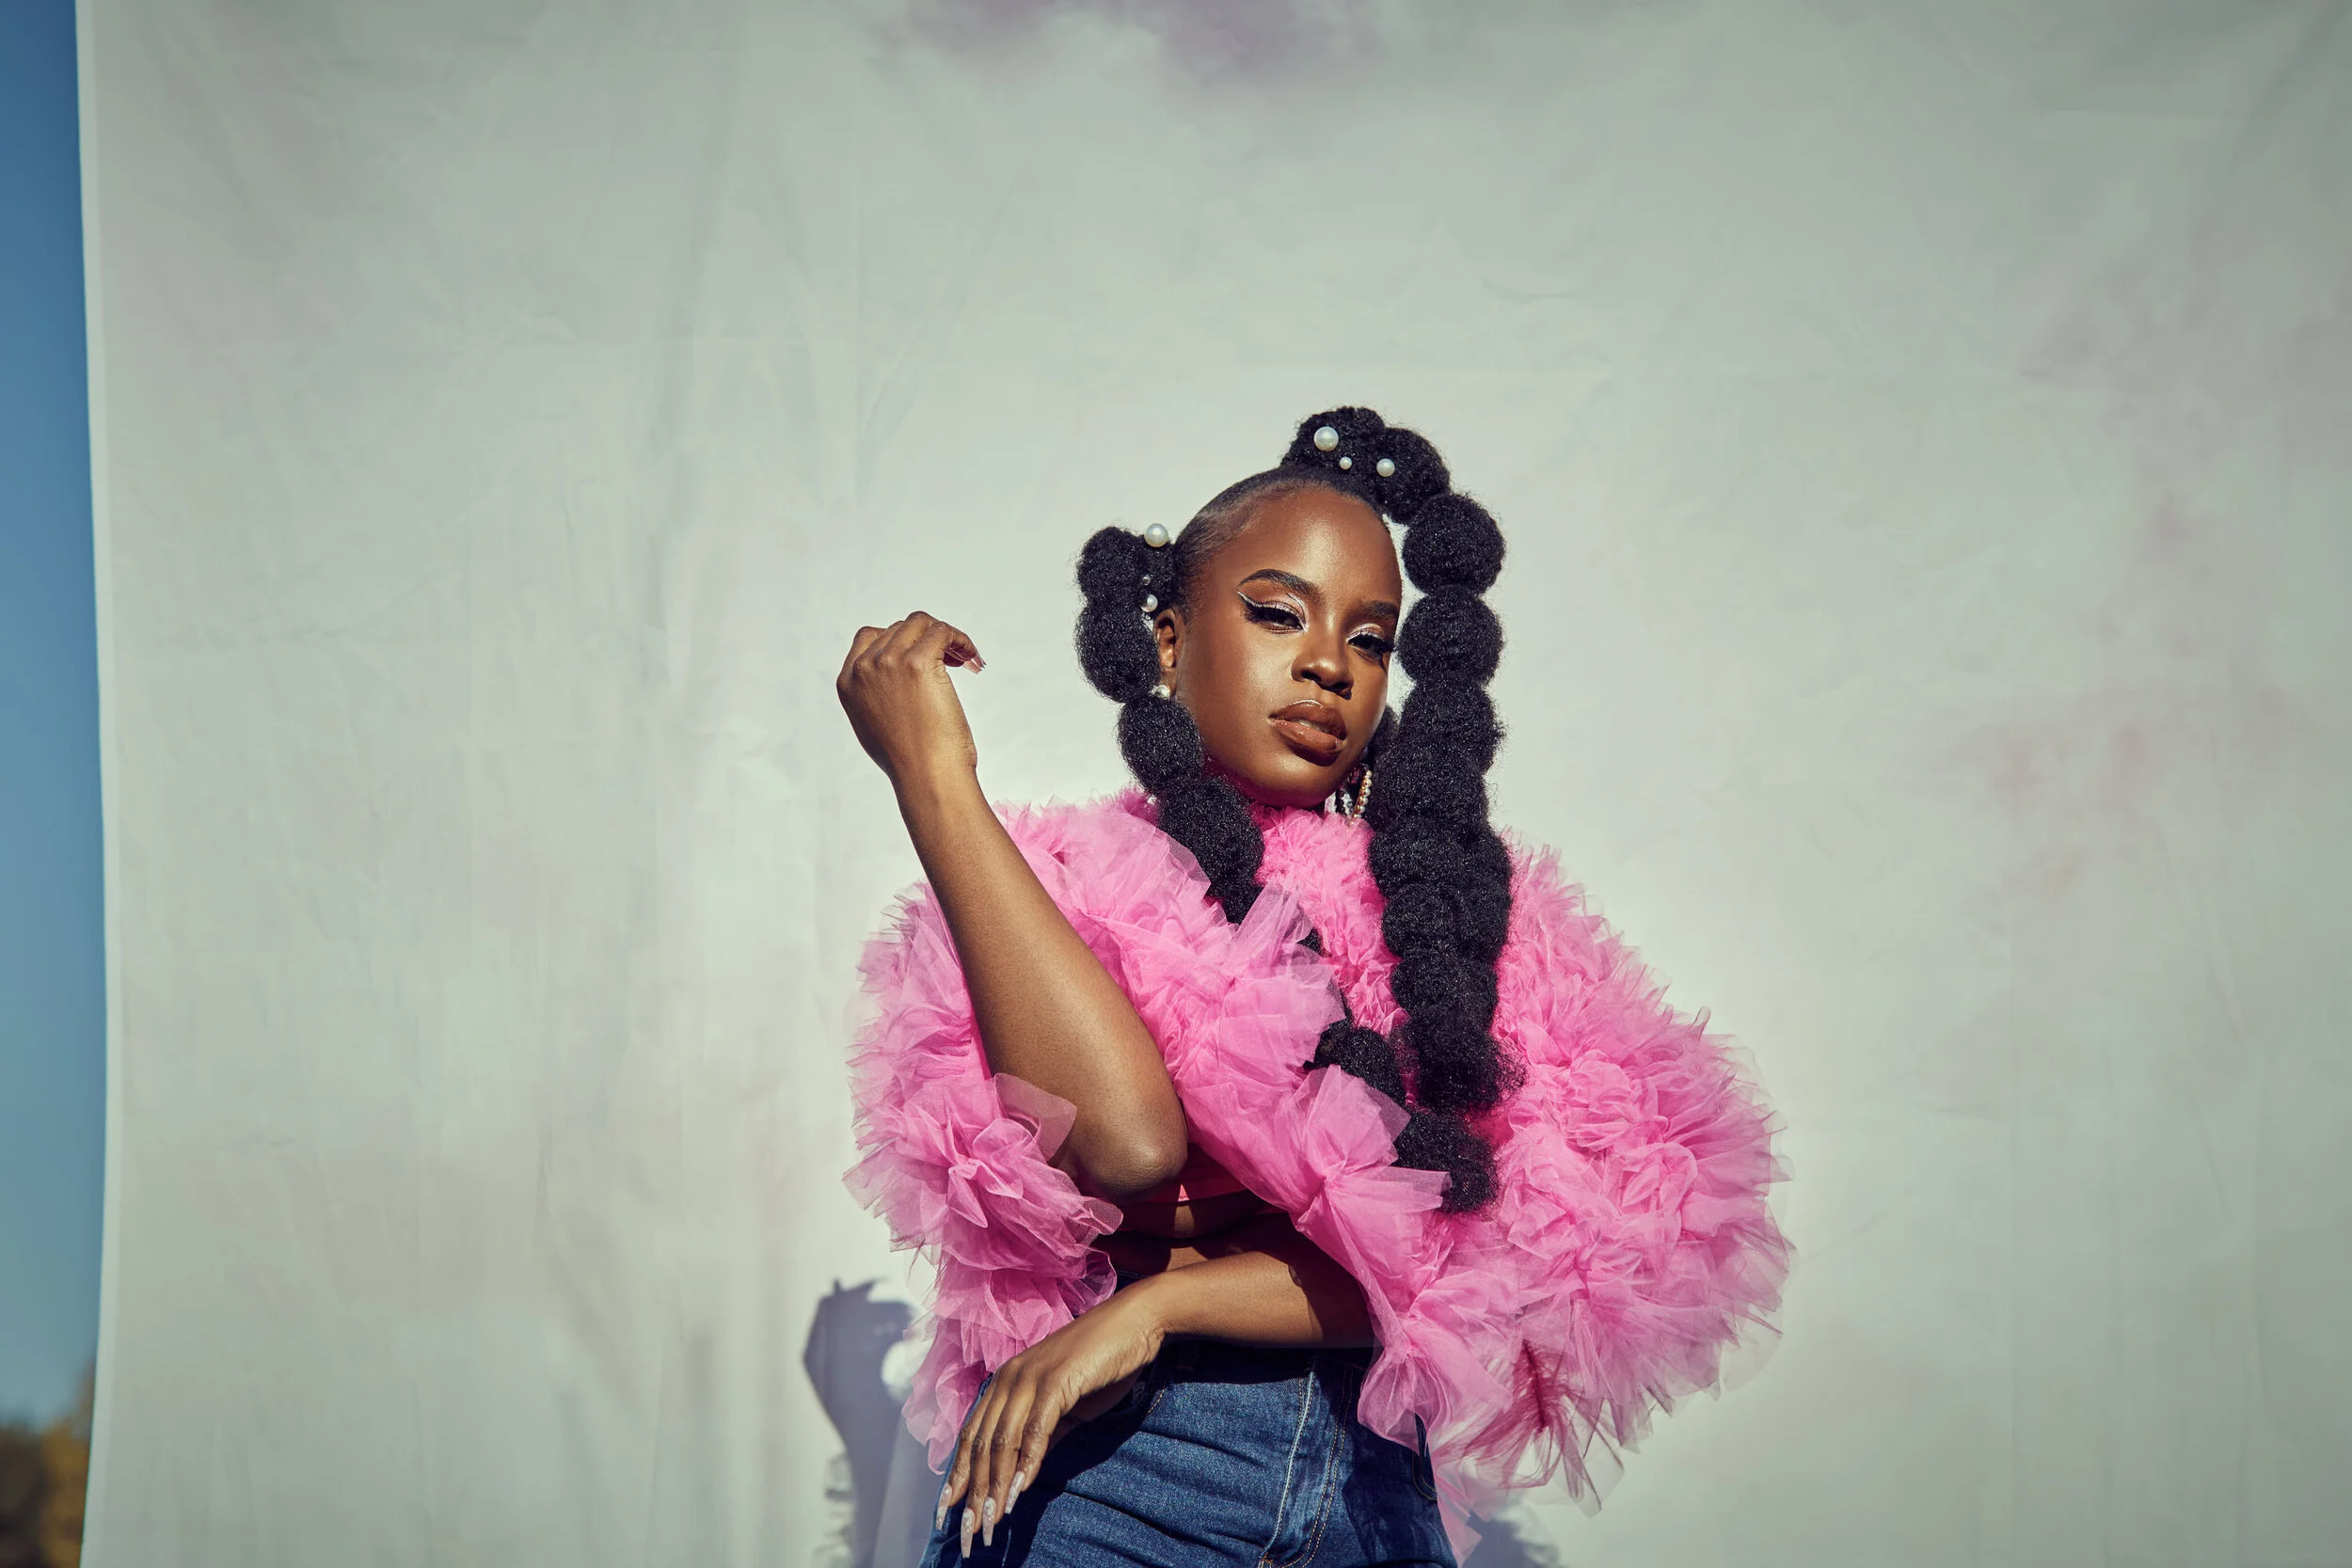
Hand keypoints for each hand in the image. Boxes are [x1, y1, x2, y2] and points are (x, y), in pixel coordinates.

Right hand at [836, 612, 985, 792]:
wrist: (926, 777)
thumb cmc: (909, 761)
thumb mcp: (875, 726)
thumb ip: (875, 696)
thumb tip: (894, 681)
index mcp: (848, 682)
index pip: (870, 636)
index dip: (901, 641)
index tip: (925, 657)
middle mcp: (864, 668)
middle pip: (900, 628)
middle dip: (928, 640)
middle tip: (953, 661)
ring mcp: (888, 663)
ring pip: (921, 623)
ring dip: (945, 636)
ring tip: (964, 658)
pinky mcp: (917, 663)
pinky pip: (942, 632)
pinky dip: (960, 639)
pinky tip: (972, 658)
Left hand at [938, 1285, 1166, 1554]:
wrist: (1134, 1324)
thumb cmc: (1101, 1363)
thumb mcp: (1065, 1406)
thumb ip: (1040, 1435)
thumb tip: (1020, 1472)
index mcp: (1005, 1382)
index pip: (972, 1436)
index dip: (958, 1476)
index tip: (947, 1513)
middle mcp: (1009, 1378)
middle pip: (981, 1445)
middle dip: (972, 1493)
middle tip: (971, 1533)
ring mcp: (1031, 1378)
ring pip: (1003, 1441)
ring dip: (996, 1486)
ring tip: (992, 1522)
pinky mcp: (1056, 1382)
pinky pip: (1036, 1430)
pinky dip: (1027, 1462)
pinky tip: (1021, 1491)